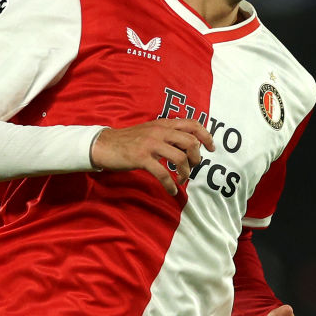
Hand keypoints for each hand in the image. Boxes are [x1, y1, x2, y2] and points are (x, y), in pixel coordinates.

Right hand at [91, 119, 214, 194]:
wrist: (104, 145)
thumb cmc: (129, 140)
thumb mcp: (150, 131)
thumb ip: (168, 134)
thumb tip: (188, 144)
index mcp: (163, 124)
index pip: (192, 124)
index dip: (206, 135)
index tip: (211, 147)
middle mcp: (159, 131)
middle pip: (190, 142)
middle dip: (197, 158)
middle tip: (193, 167)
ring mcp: (151, 144)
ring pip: (180, 158)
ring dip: (185, 173)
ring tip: (182, 180)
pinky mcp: (142, 158)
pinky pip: (163, 173)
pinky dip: (170, 185)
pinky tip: (172, 191)